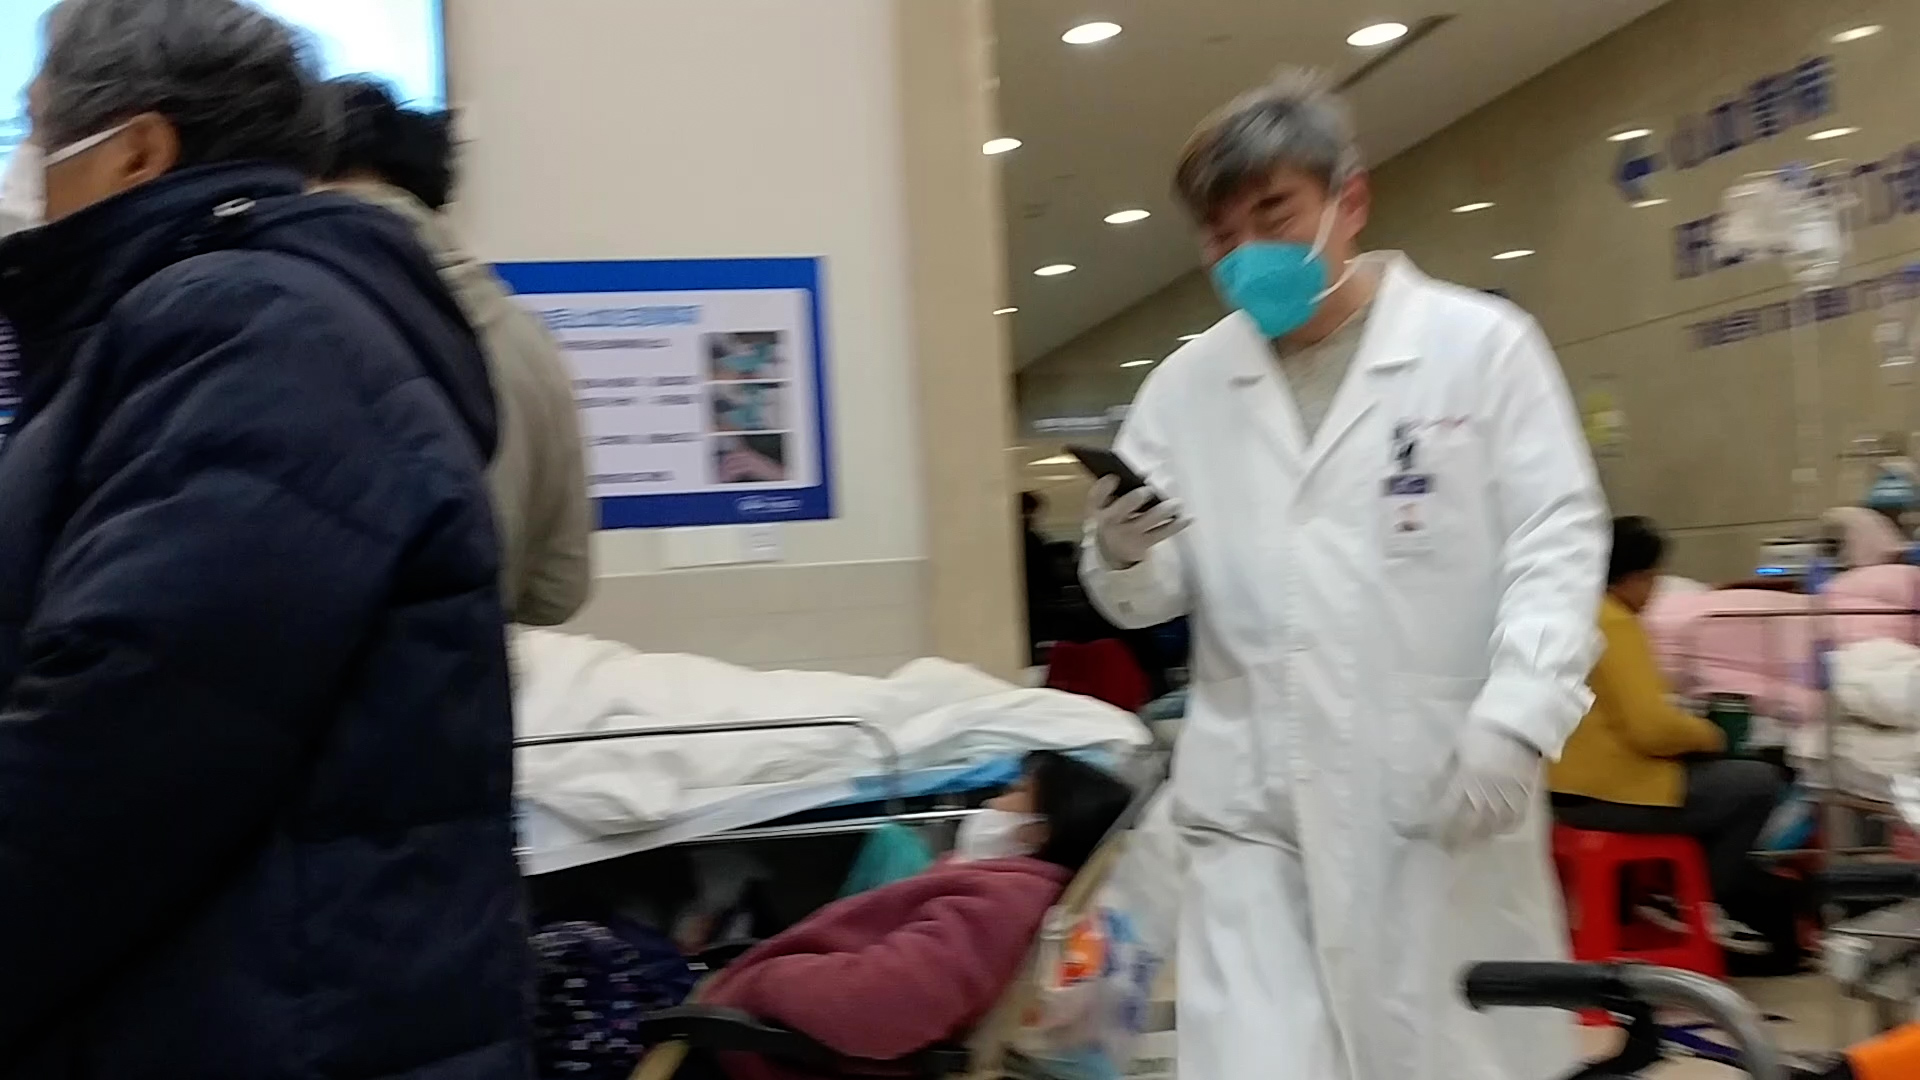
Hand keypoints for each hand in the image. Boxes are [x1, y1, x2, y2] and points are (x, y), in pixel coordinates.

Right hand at [1087, 476, 1187, 568]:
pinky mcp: (1143, 543)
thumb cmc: (1113, 517)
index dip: (1104, 487)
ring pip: (1146, 521)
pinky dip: (1176, 525)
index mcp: (1097, 508)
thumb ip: (1116, 491)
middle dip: (1134, 500)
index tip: (1114, 477)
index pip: (1095, 497)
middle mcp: (1110, 522)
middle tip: (1148, 490)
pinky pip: (1162, 533)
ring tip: (1176, 503)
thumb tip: (1141, 472)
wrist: (1112, 551)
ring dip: (1162, 511)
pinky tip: (1187, 518)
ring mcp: (1127, 533)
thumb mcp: (1106, 506)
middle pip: (1120, 511)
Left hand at [1422, 726, 1542, 848]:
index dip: (1430, 824)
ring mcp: (1507, 796)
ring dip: (1473, 837)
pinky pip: (1511, 821)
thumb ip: (1444, 776)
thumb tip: (1429, 797)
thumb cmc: (1479, 734)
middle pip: (1466, 825)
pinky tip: (1490, 831)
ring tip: (1462, 844)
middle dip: (1451, 838)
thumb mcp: (1454, 751)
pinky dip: (1499, 829)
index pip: (1444, 810)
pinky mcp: (1524, 797)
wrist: (1517, 724)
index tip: (1418, 832)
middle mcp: (1486, 790)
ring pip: (1488, 827)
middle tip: (1442, 845)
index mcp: (1466, 777)